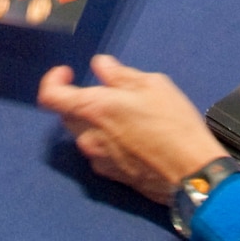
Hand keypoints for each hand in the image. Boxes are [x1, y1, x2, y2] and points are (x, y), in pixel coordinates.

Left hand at [37, 54, 228, 205]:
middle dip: (82, 100)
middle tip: (111, 93)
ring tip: (128, 115)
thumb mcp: (152, 85)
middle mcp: (87, 136)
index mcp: (93, 109)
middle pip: (67, 115)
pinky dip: (107, 139)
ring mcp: (97, 159)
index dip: (53, 80)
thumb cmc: (172, 123)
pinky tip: (133, 137)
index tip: (70, 73)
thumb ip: (120, 75)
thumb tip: (101, 65)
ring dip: (96, 121)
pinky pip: (99, 151)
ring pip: (84, 133)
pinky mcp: (109, 175)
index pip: (50, 96)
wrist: (189, 172)